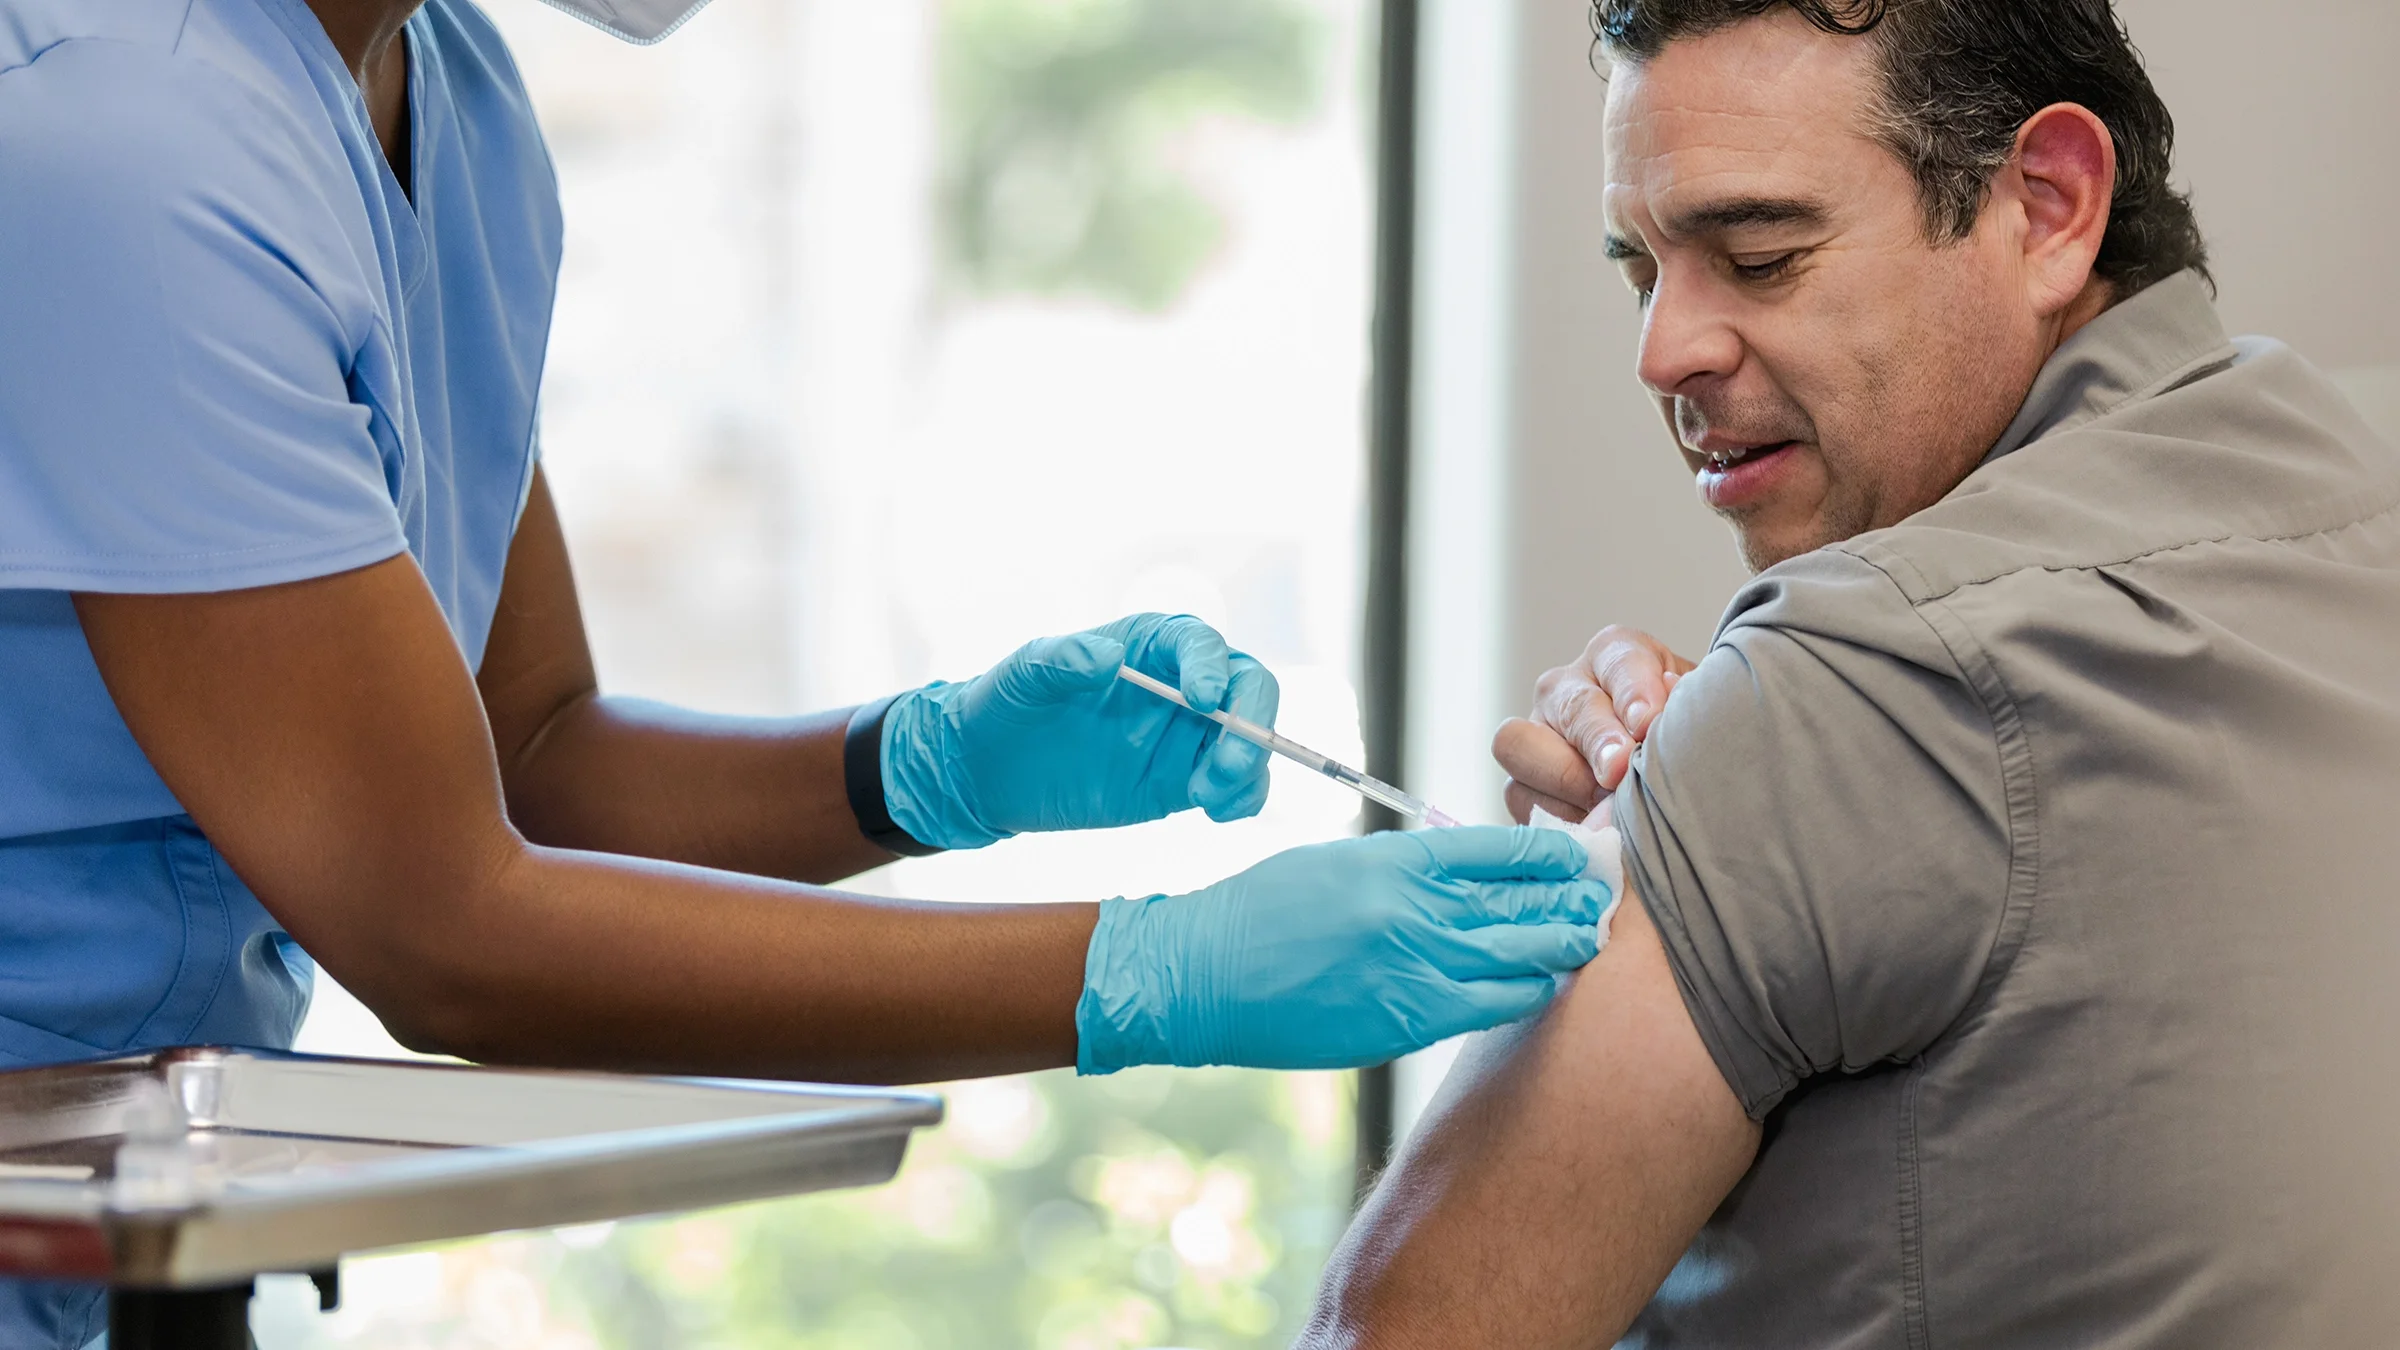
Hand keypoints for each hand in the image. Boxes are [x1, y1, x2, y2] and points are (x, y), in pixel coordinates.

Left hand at [881, 614, 1277, 849]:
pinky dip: (1242, 797)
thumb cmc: (1006, 705)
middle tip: (1225, 762)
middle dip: (1250, 721)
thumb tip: (1109, 656)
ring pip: (1249, 739)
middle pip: (1247, 687)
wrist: (988, 769)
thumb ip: (1062, 659)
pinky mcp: (1182, 781)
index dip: (1210, 667)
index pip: (1200, 643)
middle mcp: (1178, 684)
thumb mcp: (1024, 675)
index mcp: (1147, 644)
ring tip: (1207, 796)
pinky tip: (1217, 812)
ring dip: (1248, 766)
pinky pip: (1232, 785)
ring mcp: (1185, 735)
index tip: (1201, 699)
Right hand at [1076, 827, 1611, 1071]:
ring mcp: (1411, 975)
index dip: (1552, 853)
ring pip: (1518, 966)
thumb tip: (1473, 873)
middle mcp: (1413, 916)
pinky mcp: (1402, 1026)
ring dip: (1559, 953)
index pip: (1502, 851)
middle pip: (1524, 908)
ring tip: (1586, 943)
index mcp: (1395, 863)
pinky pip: (1483, 1010)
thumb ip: (1408, 868)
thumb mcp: (1340, 862)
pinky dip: (1518, 995)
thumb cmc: (1264, 909)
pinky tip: (1538, 985)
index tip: (1579, 853)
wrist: (1201, 976)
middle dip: (1572, 904)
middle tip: (1604, 900)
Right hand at [1495, 626, 1695, 823]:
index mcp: (1615, 657)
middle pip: (1570, 706)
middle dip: (1596, 738)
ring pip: (1519, 744)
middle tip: (1620, 769)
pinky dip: (1555, 814)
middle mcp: (1566, 688)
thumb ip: (1687, 709)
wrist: (1670, 776)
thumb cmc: (1686, 740)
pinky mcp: (1520, 782)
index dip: (1633, 692)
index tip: (1648, 722)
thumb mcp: (1697, 716)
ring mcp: (1534, 734)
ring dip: (1565, 778)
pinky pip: (1519, 794)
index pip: (1619, 663)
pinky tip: (1592, 828)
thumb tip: (1662, 714)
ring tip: (1605, 805)